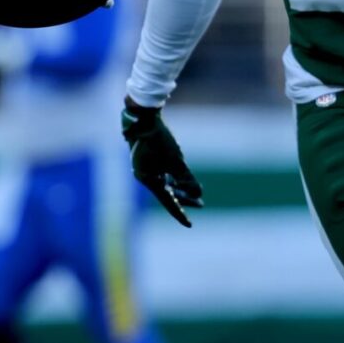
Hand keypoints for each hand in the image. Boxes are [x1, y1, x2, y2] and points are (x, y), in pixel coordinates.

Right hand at [121, 97, 202, 226]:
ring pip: (165, 184)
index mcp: (148, 179)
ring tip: (195, 195)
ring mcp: (146, 168)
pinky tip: (182, 180)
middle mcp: (145, 176)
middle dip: (184, 200)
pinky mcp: (148, 160)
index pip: (167, 200)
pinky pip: (162, 175)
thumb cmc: (159, 139)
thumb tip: (198, 195)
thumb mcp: (177, 160)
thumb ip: (187, 179)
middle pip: (166, 193)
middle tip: (201, 205)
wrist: (143, 118)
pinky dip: (173, 179)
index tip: (190, 224)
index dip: (180, 213)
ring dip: (180, 189)